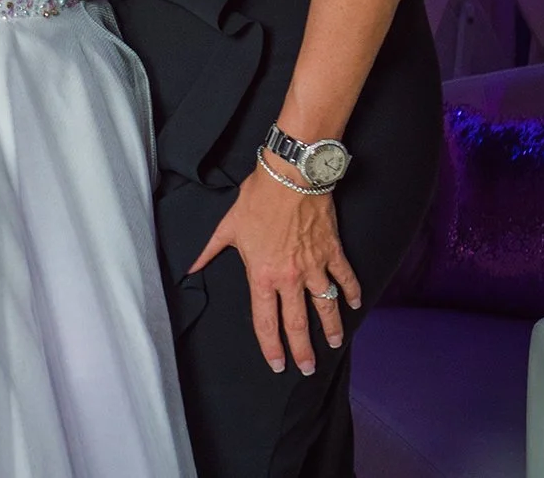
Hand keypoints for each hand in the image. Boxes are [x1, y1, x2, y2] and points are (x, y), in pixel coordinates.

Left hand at [189, 157, 362, 376]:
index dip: (271, 347)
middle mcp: (290, 278)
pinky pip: (345, 277)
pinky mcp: (332, 251)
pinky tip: (354, 305)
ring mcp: (314, 266)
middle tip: (308, 367)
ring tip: (335, 343)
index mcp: (262, 275)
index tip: (278, 365)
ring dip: (331, 328)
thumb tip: (188, 268)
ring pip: (326, 306)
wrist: (290, 176)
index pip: (266, 322)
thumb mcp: (227, 227)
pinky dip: (351, 292)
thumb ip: (209, 252)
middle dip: (303, 350)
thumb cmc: (257, 199)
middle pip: (298, 323)